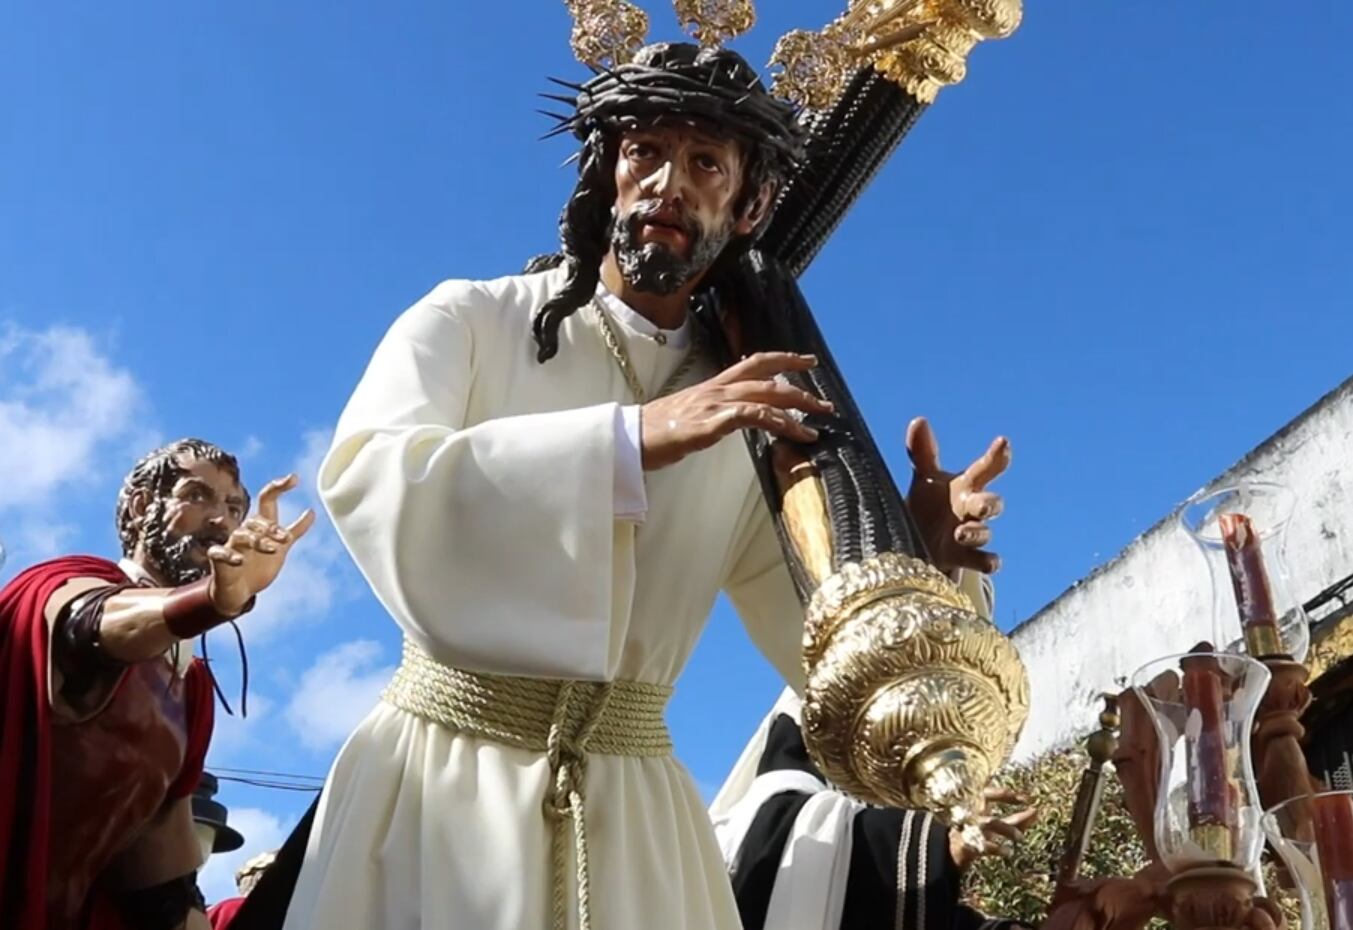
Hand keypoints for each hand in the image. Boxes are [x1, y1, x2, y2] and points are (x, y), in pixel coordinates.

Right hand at [207, 474, 315, 615]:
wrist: (240, 592)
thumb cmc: (259, 567)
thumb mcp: (282, 548)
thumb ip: (295, 530)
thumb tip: (312, 511)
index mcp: (262, 526)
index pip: (268, 499)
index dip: (280, 487)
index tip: (295, 478)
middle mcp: (247, 532)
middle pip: (257, 520)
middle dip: (272, 528)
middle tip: (285, 539)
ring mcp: (232, 545)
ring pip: (242, 535)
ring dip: (258, 540)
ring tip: (273, 550)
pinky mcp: (219, 559)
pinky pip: (219, 552)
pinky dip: (229, 555)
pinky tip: (240, 560)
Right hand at [639, 352, 832, 469]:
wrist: (629, 438)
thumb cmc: (657, 431)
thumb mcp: (691, 414)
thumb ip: (716, 411)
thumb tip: (736, 417)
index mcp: (714, 385)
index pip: (754, 363)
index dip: (783, 359)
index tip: (807, 362)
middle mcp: (717, 389)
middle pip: (767, 377)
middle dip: (800, 388)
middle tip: (825, 403)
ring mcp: (714, 405)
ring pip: (765, 397)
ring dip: (795, 411)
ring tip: (814, 427)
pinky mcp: (710, 423)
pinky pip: (750, 416)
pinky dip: (774, 421)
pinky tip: (790, 432)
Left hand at [905, 416, 1009, 575]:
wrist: (918, 544)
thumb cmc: (928, 506)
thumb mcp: (924, 479)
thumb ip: (922, 452)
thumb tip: (919, 420)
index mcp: (965, 486)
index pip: (985, 468)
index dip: (996, 456)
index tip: (1003, 443)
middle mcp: (971, 509)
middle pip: (992, 504)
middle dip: (990, 504)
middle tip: (979, 505)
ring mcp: (970, 535)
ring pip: (985, 532)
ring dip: (976, 533)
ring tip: (959, 533)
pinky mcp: (965, 559)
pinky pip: (986, 561)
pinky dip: (988, 561)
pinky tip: (988, 561)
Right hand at [949, 786, 1036, 869]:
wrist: (953, 849)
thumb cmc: (978, 832)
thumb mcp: (997, 824)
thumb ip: (1016, 819)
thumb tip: (1037, 812)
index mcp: (977, 803)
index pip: (993, 792)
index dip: (1012, 794)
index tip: (1030, 798)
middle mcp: (973, 810)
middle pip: (988, 797)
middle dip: (1006, 799)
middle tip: (1031, 810)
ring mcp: (969, 825)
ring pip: (990, 822)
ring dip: (1008, 829)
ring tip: (1021, 838)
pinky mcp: (967, 843)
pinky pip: (984, 845)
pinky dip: (997, 848)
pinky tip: (1007, 851)